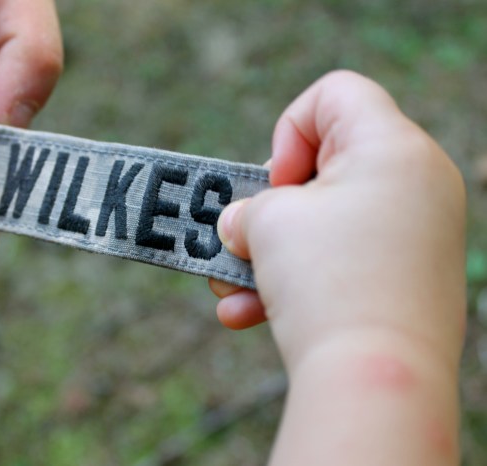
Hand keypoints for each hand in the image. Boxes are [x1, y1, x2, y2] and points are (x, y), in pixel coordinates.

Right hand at [210, 71, 464, 463]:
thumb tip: (239, 226)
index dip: (288, 131)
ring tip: (228, 290)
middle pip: (323, 166)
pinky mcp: (405, 279)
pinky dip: (295, 281)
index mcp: (392, 148)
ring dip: (268, 253)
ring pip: (324, 224)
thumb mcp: (268, 224)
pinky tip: (248, 314)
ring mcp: (414, 235)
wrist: (376, 379)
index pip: (335, 94)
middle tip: (245, 239)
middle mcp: (415, 184)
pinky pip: (341, 262)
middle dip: (268, 207)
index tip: (273, 185)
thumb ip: (247, 209)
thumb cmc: (326, 281)